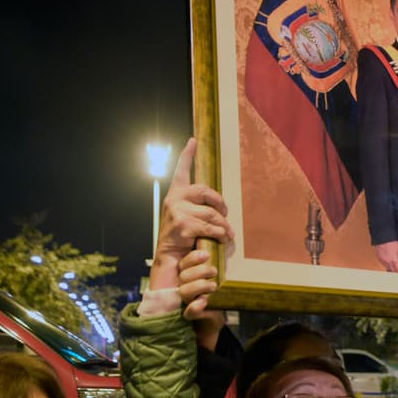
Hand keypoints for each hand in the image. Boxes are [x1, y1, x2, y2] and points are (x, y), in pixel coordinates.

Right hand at [150, 138, 232, 288]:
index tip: (193, 140)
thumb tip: (219, 206)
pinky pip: (210, 227)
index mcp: (175, 193)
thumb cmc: (181, 236)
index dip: (187, 155)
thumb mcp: (185, 216)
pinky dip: (220, 234)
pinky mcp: (183, 225)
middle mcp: (174, 199)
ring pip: (211, 213)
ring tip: (228, 233)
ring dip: (224, 224)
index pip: (181, 171)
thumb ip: (196, 206)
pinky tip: (223, 238)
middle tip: (225, 212)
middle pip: (205, 191)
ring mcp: (177, 211)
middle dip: (220, 202)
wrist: (169, 257)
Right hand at [178, 249, 221, 324]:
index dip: (193, 258)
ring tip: (214, 285)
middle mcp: (186, 286)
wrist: (219, 313)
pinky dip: (195, 307)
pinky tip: (203, 302)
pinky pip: (189, 311)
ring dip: (199, 286)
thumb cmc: (218, 292)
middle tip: (214, 271)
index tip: (206, 255)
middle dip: (200, 271)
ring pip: (184, 291)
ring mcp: (188, 300)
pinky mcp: (193, 314)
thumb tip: (224, 243)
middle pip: (184, 276)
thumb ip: (216, 262)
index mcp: (190, 275)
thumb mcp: (219, 275)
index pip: (184, 263)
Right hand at [375, 240, 397, 272]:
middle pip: (392, 271)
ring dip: (391, 269)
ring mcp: (382, 261)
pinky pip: (383, 264)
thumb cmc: (391, 242)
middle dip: (396, 273)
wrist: (382, 237)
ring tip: (395, 269)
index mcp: (394, 260)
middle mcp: (387, 262)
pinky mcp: (378, 259)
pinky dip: (387, 265)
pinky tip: (389, 263)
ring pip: (388, 268)